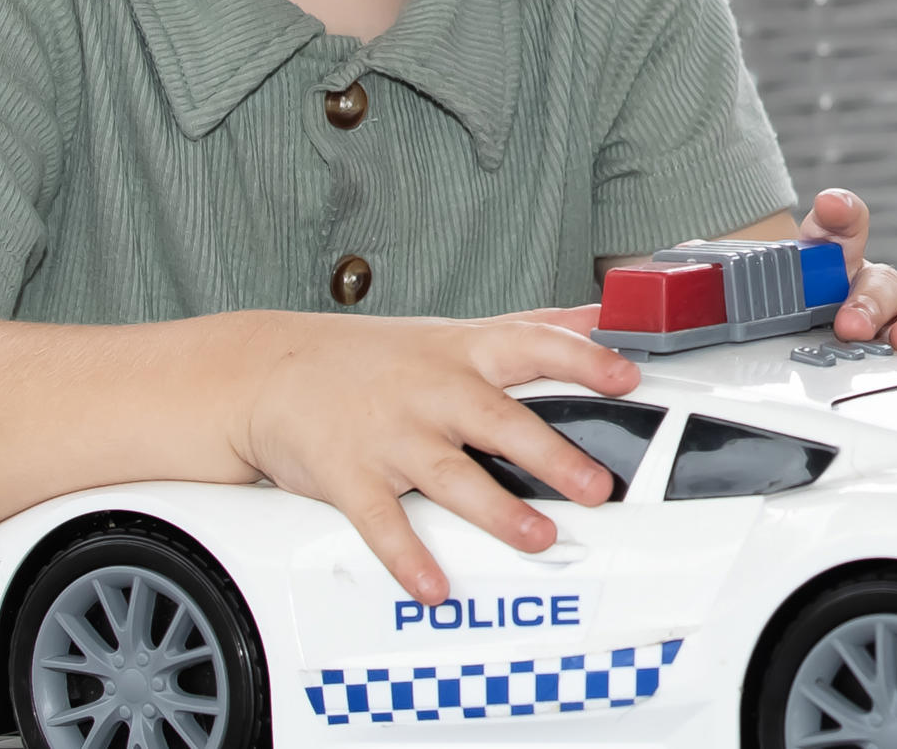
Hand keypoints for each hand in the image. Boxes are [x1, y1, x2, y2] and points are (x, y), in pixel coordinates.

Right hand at [229, 310, 643, 607]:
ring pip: (449, 475)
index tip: (626, 375)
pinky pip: (382, 523)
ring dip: (496, 511)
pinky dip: (408, 557)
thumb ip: (532, 326)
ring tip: (538, 539)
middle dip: (550, 455)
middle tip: (595, 487)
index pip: (534, 346)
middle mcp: (432, 392)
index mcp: (465, 354)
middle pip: (499, 421)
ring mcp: (390, 436)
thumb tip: (603, 311)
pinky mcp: (349, 476)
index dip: (584, 358)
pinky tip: (435, 585)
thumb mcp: (457, 331)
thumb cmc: (377, 357)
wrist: (270, 370)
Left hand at [795, 188, 896, 362]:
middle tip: (851, 325)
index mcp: (839, 265)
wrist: (810, 347)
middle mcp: (881, 289)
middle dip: (873, 302)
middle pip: (888, 283)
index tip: (831, 208)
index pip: (843, 229)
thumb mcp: (787, 287)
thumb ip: (803, 252)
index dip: (839, 216)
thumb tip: (829, 202)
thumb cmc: (805, 316)